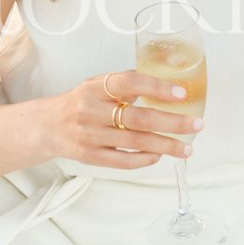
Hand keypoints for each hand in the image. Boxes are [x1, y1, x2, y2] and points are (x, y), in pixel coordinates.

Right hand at [51, 70, 202, 168]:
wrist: (47, 125)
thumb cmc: (81, 101)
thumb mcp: (97, 84)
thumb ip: (126, 84)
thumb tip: (165, 84)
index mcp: (96, 87)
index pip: (129, 83)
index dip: (157, 88)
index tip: (181, 94)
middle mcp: (92, 110)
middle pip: (138, 118)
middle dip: (172, 122)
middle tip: (196, 124)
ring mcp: (90, 135)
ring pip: (135, 142)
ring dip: (166, 146)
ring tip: (187, 148)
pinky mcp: (90, 157)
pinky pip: (123, 161)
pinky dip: (145, 159)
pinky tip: (160, 156)